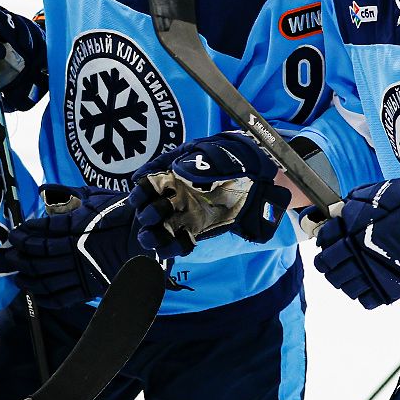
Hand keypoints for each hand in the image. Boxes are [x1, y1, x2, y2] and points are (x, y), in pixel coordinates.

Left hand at [8, 185, 142, 308]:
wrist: (147, 238)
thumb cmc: (120, 214)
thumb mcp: (95, 198)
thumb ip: (68, 193)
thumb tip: (44, 188)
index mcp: (78, 226)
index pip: (43, 230)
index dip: (26, 232)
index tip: (15, 232)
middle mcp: (77, 249)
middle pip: (39, 255)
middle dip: (21, 254)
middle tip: (10, 253)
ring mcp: (83, 270)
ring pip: (46, 277)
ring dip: (27, 276)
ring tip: (17, 274)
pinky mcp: (90, 287)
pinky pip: (62, 297)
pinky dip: (45, 297)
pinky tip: (34, 292)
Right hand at [129, 131, 289, 256]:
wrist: (259, 175)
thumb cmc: (231, 157)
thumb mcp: (206, 151)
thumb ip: (186, 161)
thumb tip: (163, 171)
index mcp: (172, 177)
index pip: (148, 187)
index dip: (141, 193)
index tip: (139, 198)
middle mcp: (176, 197)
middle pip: (151, 209)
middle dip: (147, 215)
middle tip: (151, 217)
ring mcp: (187, 213)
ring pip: (162, 228)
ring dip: (153, 235)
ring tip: (151, 239)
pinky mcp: (199, 228)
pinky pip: (182, 241)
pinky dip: (174, 246)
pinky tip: (171, 247)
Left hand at [303, 161, 399, 308]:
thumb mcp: (376, 196)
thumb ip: (354, 206)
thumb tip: (340, 215)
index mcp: (350, 233)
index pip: (324, 246)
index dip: (324, 246)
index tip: (328, 245)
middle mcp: (357, 255)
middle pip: (329, 270)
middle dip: (330, 266)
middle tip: (337, 263)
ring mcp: (373, 273)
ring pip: (345, 287)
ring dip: (346, 281)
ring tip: (354, 274)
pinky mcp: (391, 288)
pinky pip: (367, 301)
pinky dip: (365, 295)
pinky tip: (370, 284)